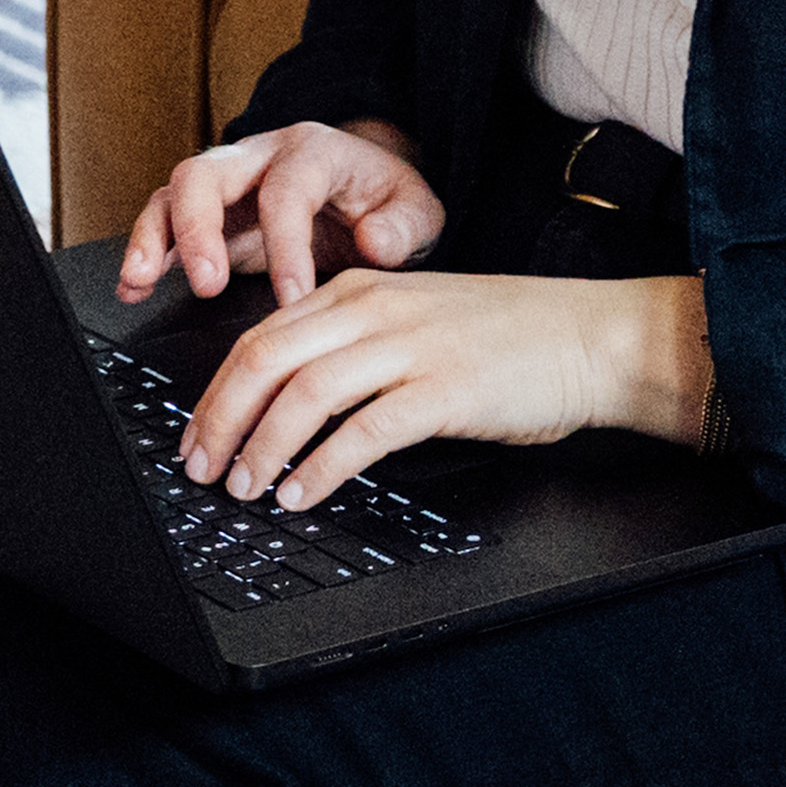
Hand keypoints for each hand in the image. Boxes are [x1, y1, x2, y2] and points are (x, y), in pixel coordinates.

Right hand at [118, 119, 444, 311]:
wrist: (364, 189)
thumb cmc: (385, 201)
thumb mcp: (417, 209)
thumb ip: (404, 225)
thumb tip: (375, 242)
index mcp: (312, 152)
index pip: (286, 192)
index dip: (287, 247)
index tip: (294, 300)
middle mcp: (257, 158)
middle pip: (206, 174)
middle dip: (198, 228)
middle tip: (208, 282)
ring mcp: (226, 184)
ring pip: (171, 195)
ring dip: (153, 238)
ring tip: (142, 280)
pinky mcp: (206, 214)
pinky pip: (162, 225)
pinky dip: (144, 255)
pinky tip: (133, 288)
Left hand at [182, 271, 715, 511]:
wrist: (590, 336)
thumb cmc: (508, 337)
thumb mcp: (413, 319)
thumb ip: (351, 344)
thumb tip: (285, 400)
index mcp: (358, 293)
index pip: (259, 338)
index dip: (215, 393)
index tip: (195, 436)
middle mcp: (374, 311)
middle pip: (265, 362)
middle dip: (221, 421)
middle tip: (202, 468)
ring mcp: (408, 348)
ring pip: (304, 395)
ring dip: (264, 448)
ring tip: (247, 488)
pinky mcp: (443, 390)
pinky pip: (363, 431)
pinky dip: (322, 467)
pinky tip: (304, 494)